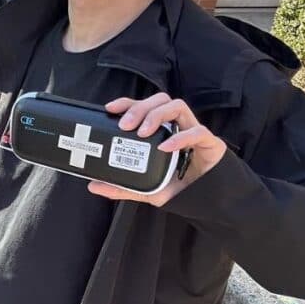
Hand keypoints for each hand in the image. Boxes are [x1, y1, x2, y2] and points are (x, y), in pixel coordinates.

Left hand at [88, 94, 226, 206]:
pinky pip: (198, 132)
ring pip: (178, 106)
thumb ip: (122, 187)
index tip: (110, 108)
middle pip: (161, 100)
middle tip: (125, 125)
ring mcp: (194, 132)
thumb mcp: (147, 188)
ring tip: (142, 132)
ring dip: (157, 115)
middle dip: (141, 108)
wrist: (210, 203)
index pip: (146, 107)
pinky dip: (181, 137)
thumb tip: (93, 185)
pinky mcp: (211, 144)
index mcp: (163, 131)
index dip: (129, 103)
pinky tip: (166, 147)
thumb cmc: (181, 188)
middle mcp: (178, 126)